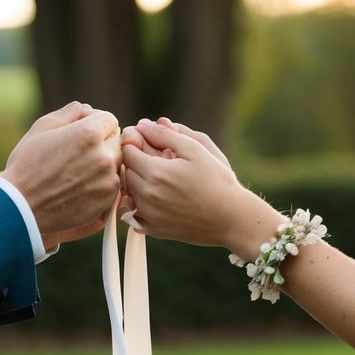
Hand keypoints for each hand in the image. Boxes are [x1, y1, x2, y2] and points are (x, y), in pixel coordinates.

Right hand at [1, 101, 121, 244]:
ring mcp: (108, 180)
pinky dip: (101, 184)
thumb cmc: (26, 166)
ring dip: (103, 164)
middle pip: (115, 141)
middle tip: (78, 153)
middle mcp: (104, 156)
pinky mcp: (107, 201)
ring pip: (116, 164)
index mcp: (89, 134)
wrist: (22, 208)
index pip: (109, 120)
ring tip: (77, 171)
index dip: (95, 123)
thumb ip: (68, 113)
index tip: (82, 132)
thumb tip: (85, 109)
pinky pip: (113, 185)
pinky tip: (80, 187)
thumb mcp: (41, 129)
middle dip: (102, 143)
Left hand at [120, 117, 243, 244]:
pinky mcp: (153, 229)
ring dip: (137, 182)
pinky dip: (141, 203)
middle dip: (135, 163)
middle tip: (157, 161)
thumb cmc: (216, 180)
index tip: (148, 143)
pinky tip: (160, 197)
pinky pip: (134, 212)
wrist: (230, 217)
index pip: (126, 151)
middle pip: (124, 172)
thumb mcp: (194, 149)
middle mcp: (147, 196)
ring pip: (127, 192)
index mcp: (155, 173)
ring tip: (160, 178)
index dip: (135, 143)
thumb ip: (165, 134)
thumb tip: (142, 125)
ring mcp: (149, 215)